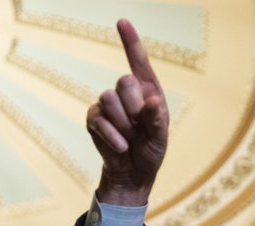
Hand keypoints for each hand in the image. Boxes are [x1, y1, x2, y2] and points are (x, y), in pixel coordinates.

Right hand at [87, 19, 168, 205]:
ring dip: (122, 125)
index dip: (130, 41)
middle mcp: (128, 93)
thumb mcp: (160, 139)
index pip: (139, 62)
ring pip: (108, 99)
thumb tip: (152, 101)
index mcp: (149, 91)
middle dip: (132, 108)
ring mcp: (108, 104)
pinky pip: (97, 118)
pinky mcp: (94, 118)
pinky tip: (120, 146)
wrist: (132, 173)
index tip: (122, 21)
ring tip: (130, 139)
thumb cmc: (150, 152)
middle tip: (139, 129)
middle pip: (124, 81)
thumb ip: (157, 120)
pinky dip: (111, 135)